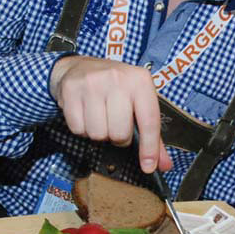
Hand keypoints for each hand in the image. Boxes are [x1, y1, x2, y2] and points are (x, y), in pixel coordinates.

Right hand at [48, 56, 173, 174]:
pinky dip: (82, 129)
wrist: (79, 67)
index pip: (149, 121)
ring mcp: (92, 83)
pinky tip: (85, 114)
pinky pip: (78, 129)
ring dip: (99, 133)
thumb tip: (162, 164)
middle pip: (120, 133)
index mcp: (140, 80)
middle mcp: (118, 78)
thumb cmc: (114, 88)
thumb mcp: (137, 102)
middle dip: (117, 137)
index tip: (148, 166)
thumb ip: (152, 134)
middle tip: (115, 124)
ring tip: (99, 117)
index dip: (149, 149)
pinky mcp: (71, 89)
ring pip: (98, 134)